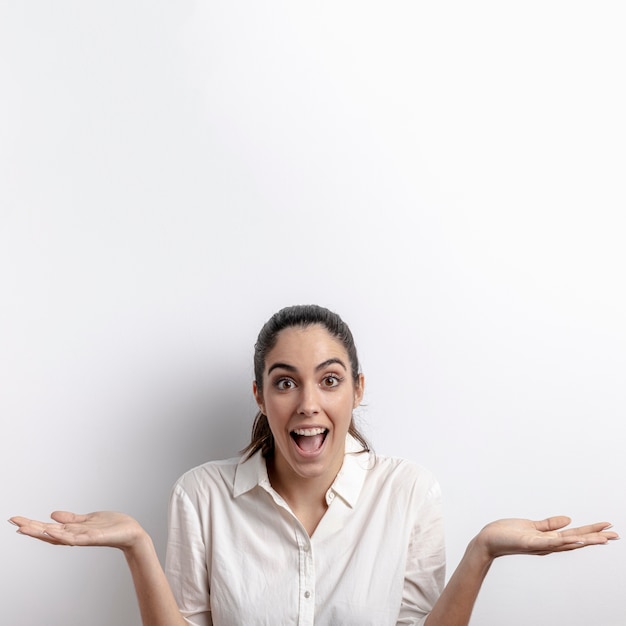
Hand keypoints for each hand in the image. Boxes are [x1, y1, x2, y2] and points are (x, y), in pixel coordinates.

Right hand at [9, 511, 145, 550]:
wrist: (131, 533)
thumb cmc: (112, 526)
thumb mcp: (88, 519)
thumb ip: (71, 519)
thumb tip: (52, 515)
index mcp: (73, 530)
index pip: (48, 528)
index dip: (32, 525)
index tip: (16, 520)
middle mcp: (75, 536)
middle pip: (49, 533)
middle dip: (31, 528)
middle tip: (14, 522)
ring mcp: (83, 538)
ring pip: (58, 536)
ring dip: (42, 532)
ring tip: (26, 527)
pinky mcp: (93, 538)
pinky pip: (76, 538)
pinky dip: (63, 535)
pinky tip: (52, 530)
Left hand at [476, 515, 618, 558]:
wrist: (488, 540)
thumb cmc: (507, 534)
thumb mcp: (532, 527)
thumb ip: (549, 524)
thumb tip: (568, 520)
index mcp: (548, 539)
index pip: (575, 536)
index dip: (591, 532)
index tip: (608, 528)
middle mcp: (547, 545)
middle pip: (576, 541)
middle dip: (595, 538)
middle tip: (615, 535)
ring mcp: (539, 545)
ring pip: (566, 542)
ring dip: (585, 540)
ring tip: (603, 537)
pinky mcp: (529, 542)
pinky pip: (548, 541)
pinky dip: (562, 540)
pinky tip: (575, 538)